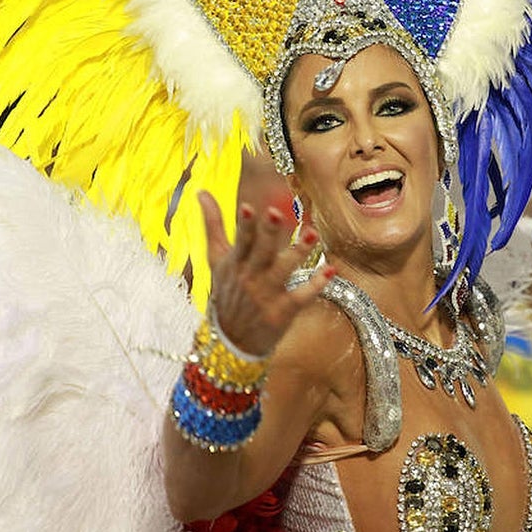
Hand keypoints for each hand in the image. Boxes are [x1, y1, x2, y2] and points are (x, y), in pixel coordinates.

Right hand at [199, 191, 333, 356]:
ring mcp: (267, 294)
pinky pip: (302, 296)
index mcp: (235, 263)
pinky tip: (331, 269)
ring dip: (298, 252)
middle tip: (277, 213)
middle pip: (261, 252)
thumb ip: (213, 224)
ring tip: (313, 234)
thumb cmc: (228, 289)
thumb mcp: (216, 258)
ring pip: (284, 270)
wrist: (231, 339)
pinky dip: (316, 284)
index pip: (240, 242)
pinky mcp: (284, 311)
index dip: (243, 226)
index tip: (248, 207)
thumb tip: (201, 191)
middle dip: (268, 233)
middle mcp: (251, 277)